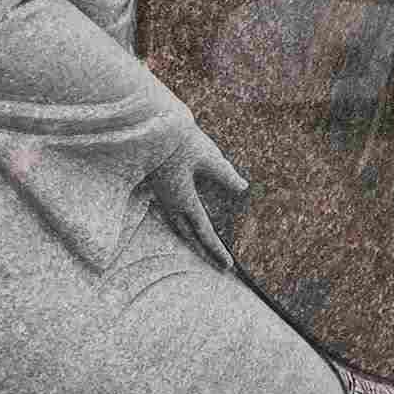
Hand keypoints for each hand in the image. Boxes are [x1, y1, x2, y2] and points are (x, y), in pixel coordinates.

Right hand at [148, 121, 247, 270]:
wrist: (151, 127)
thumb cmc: (181, 141)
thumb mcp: (208, 157)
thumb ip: (225, 174)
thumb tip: (243, 187)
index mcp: (184, 199)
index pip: (204, 232)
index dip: (216, 249)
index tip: (227, 266)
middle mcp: (171, 203)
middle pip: (188, 236)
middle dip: (204, 251)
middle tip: (218, 265)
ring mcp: (162, 196)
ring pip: (177, 226)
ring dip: (191, 239)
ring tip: (202, 249)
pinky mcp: (158, 188)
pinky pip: (171, 214)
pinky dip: (182, 225)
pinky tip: (185, 223)